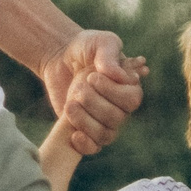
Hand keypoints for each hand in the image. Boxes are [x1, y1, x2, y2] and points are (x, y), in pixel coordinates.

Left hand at [45, 34, 144, 156]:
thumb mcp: (100, 42)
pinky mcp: (86, 130)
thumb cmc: (85, 47)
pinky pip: (93, 148)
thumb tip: (120, 76)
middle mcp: (121, 108)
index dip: (112, 92)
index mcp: (129, 88)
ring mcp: (103, 121)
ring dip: (85, 121)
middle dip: (93, 102)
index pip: (132, 100)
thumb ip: (110, 56)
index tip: (92, 77)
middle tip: (78, 86)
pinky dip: (85, 144)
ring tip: (70, 104)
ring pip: (105, 135)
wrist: (59, 57)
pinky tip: (73, 133)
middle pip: (116, 118)